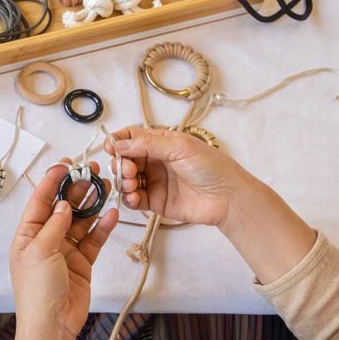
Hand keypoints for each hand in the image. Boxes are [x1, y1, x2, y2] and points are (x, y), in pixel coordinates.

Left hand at [10, 159, 118, 337]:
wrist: (52, 324)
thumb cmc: (37, 290)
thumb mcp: (40, 251)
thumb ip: (55, 225)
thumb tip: (64, 204)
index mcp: (27, 235)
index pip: (41, 201)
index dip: (52, 181)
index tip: (66, 164)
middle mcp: (45, 239)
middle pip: (63, 208)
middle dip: (77, 189)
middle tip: (92, 172)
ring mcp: (65, 250)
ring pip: (81, 221)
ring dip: (92, 204)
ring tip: (106, 185)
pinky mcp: (82, 262)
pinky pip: (94, 239)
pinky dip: (103, 227)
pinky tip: (112, 213)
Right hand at [107, 127, 255, 226]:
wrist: (228, 198)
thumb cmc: (210, 167)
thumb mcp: (180, 147)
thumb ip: (148, 144)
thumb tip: (119, 144)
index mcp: (160, 143)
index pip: (132, 138)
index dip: (118, 141)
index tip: (110, 148)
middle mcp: (154, 161)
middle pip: (125, 159)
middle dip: (120, 164)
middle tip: (129, 170)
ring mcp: (153, 181)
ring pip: (126, 179)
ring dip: (123, 181)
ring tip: (132, 185)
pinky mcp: (154, 201)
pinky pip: (133, 199)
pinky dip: (128, 198)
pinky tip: (134, 197)